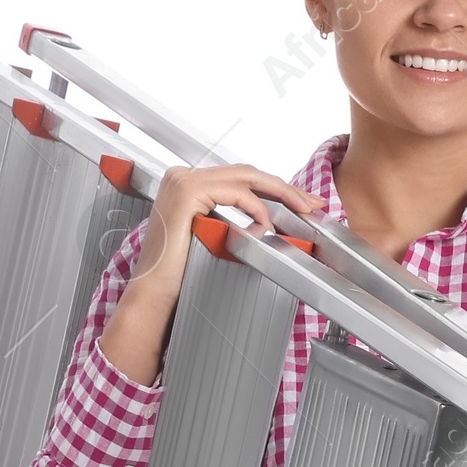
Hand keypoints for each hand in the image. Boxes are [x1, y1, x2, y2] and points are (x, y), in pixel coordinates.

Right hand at [100, 163, 323, 383]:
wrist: (154, 293)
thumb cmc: (179, 274)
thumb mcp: (211, 238)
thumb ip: (230, 221)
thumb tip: (264, 218)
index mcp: (186, 183)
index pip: (238, 178)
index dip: (273, 188)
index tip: (300, 202)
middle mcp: (183, 176)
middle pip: (246, 173)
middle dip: (284, 188)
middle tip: (311, 203)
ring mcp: (183, 181)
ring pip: (245, 177)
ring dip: (279, 193)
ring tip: (302, 210)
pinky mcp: (188, 192)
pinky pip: (236, 194)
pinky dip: (256, 209)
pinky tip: (267, 225)